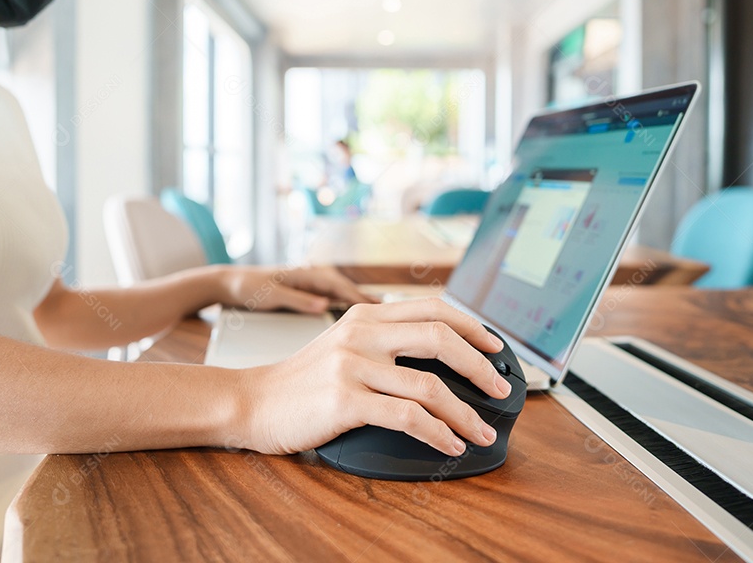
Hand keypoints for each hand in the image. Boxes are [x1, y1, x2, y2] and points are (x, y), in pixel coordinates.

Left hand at [216, 265, 377, 313]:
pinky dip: (351, 309)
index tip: (382, 312)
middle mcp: (316, 275)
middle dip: (372, 303)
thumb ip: (298, 300)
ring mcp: (315, 284)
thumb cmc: (249, 287)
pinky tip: (361, 321)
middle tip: (397, 317)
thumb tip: (324, 305)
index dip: (364, 300)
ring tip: (386, 321)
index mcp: (309, 273)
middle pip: (351, 291)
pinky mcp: (312, 292)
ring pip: (347, 296)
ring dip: (364, 307)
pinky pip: (338, 300)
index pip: (343, 287)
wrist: (231, 283)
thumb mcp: (272, 295)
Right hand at [239, 298, 513, 455]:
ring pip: (430, 385)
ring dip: (465, 413)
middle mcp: (362, 333)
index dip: (471, 326)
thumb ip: (382, 340)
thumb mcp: (343, 344)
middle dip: (480, 366)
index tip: (496, 347)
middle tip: (500, 388)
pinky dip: (438, 433)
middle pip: (440, 337)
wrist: (253, 402)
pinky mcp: (345, 399)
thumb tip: (438, 350)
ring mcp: (353, 365)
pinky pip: (407, 416)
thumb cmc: (301, 381)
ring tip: (481, 432)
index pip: (433, 308)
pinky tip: (450, 444)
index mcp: (366, 315)